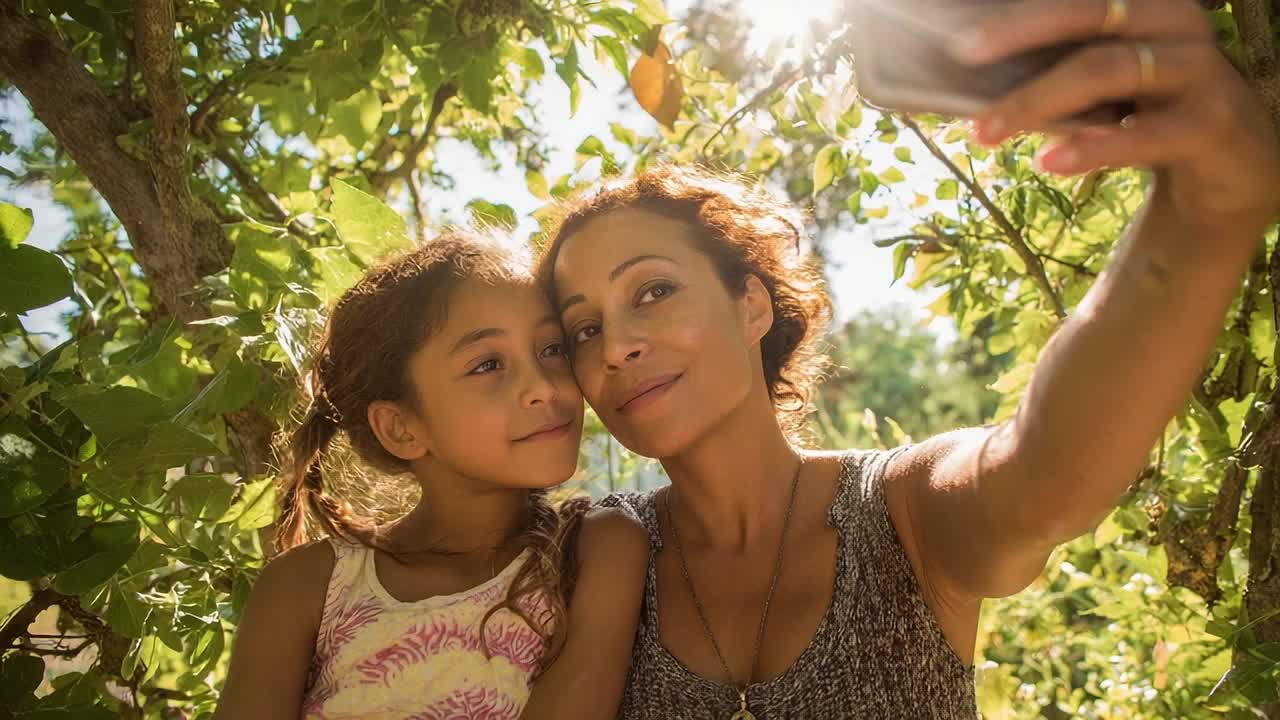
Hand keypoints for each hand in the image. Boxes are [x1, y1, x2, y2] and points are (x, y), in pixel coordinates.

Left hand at [952, 0, 1279, 231]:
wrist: (1229, 166)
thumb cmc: (1144, 112)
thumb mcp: (1097, 82)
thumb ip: (1049, 66)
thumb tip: (963, 69)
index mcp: (1141, 3)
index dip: (1024, 5)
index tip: (968, 25)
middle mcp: (1173, 21)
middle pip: (1090, 10)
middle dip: (1019, 31)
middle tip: (963, 54)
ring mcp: (1197, 68)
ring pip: (1107, 68)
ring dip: (1037, 100)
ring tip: (984, 130)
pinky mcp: (1210, 122)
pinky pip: (1145, 133)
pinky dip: (1093, 148)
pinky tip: (1049, 162)